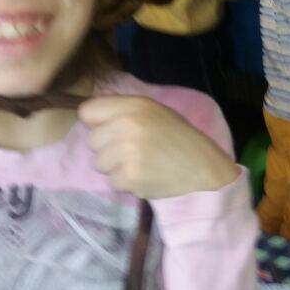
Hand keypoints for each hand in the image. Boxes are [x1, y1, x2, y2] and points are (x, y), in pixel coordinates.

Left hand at [79, 95, 238, 198]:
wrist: (203, 167)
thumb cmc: (178, 137)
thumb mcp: (154, 111)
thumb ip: (123, 108)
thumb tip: (92, 107)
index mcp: (133, 105)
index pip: (87, 111)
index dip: (96, 122)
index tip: (109, 130)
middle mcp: (127, 125)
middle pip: (91, 141)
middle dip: (107, 148)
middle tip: (132, 150)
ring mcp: (127, 152)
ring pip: (99, 164)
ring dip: (115, 168)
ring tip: (139, 164)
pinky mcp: (130, 176)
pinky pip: (113, 182)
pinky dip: (127, 183)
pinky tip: (145, 176)